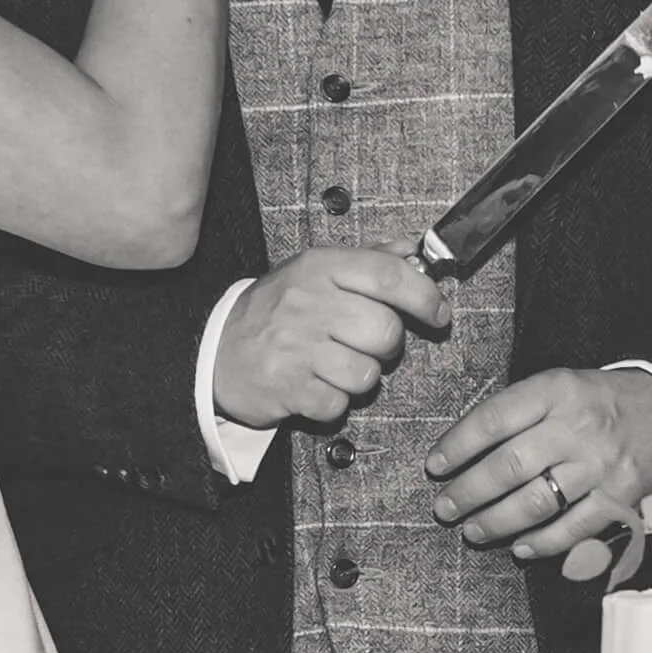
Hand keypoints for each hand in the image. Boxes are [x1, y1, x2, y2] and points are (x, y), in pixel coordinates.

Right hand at [214, 246, 450, 429]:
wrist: (215, 350)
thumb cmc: (274, 311)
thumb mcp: (314, 271)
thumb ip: (368, 259)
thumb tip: (412, 248)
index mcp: (320, 268)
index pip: (389, 276)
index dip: (424, 297)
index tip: (437, 313)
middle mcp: (309, 303)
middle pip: (386, 333)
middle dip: (385, 346)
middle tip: (365, 344)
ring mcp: (296, 347)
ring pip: (368, 375)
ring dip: (359, 377)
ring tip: (333, 364)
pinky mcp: (288, 388)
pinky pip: (339, 404)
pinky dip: (333, 401)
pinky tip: (314, 384)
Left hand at [425, 368, 651, 580]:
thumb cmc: (600, 403)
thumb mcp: (561, 387)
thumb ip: (518, 412)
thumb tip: (461, 451)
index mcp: (557, 391)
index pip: (493, 419)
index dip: (457, 445)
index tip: (434, 466)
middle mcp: (578, 427)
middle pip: (508, 466)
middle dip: (467, 492)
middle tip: (444, 508)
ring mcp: (601, 466)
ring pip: (535, 503)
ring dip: (495, 522)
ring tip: (472, 530)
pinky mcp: (622, 499)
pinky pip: (572, 529)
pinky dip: (541, 544)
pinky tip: (519, 548)